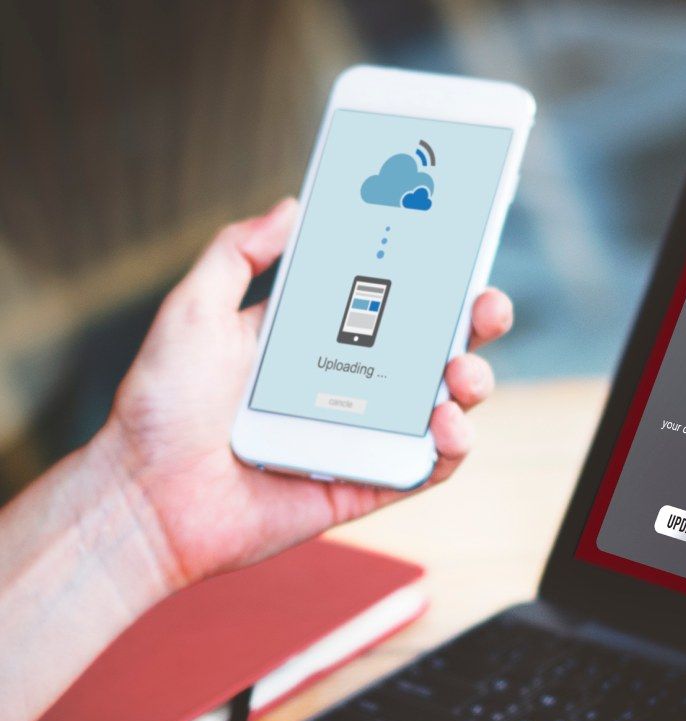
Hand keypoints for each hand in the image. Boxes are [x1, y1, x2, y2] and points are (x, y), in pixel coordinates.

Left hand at [97, 198, 513, 588]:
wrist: (148, 497)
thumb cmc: (162, 409)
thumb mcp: (193, 311)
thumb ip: (238, 254)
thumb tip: (290, 206)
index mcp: (315, 339)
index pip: (388, 300)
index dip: (428, 275)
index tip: (457, 246)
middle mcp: (349, 385)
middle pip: (431, 348)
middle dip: (472, 324)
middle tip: (486, 306)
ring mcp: (364, 436)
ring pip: (444, 406)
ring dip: (471, 383)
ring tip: (460, 373)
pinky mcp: (369, 485)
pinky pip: (429, 466)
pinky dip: (452, 446)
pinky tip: (446, 422)